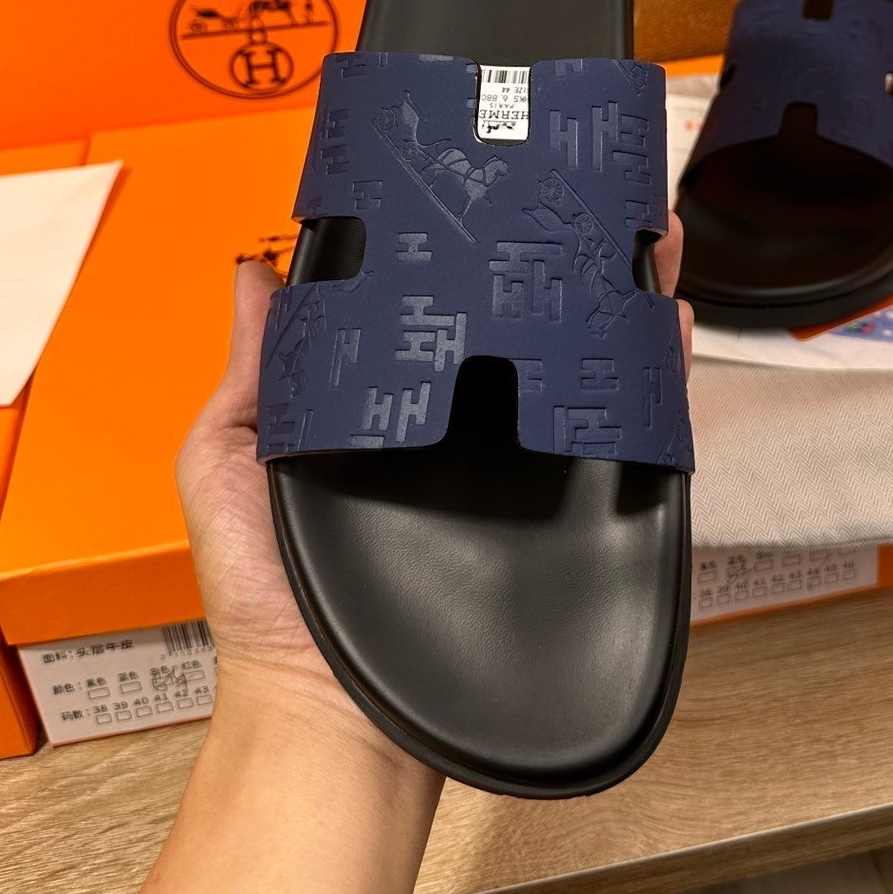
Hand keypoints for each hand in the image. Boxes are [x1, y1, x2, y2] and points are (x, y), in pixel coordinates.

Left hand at [176, 225, 692, 736]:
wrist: (330, 712)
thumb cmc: (266, 599)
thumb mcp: (229, 461)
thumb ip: (253, 370)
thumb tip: (255, 273)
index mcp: (386, 400)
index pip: (436, 303)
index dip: (465, 243)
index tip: (484, 181)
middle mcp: (459, 425)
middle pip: (522, 320)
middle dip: (564, 252)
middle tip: (589, 188)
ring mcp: (514, 464)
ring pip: (581, 362)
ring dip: (620, 295)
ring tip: (641, 236)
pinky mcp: (560, 508)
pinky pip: (618, 434)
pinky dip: (652, 377)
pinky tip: (663, 326)